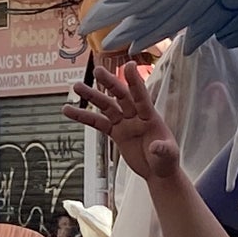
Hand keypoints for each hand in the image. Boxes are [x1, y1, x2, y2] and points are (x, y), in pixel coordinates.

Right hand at [64, 62, 179, 180]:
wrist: (157, 171)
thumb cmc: (166, 162)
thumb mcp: (168, 157)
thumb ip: (163, 150)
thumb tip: (156, 146)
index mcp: (150, 117)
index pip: (141, 96)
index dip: (135, 81)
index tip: (129, 65)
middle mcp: (136, 116)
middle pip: (121, 96)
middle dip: (110, 83)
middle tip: (97, 71)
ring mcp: (124, 123)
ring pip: (106, 106)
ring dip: (92, 96)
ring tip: (76, 86)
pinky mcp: (115, 132)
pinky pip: (97, 123)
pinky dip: (83, 117)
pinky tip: (68, 110)